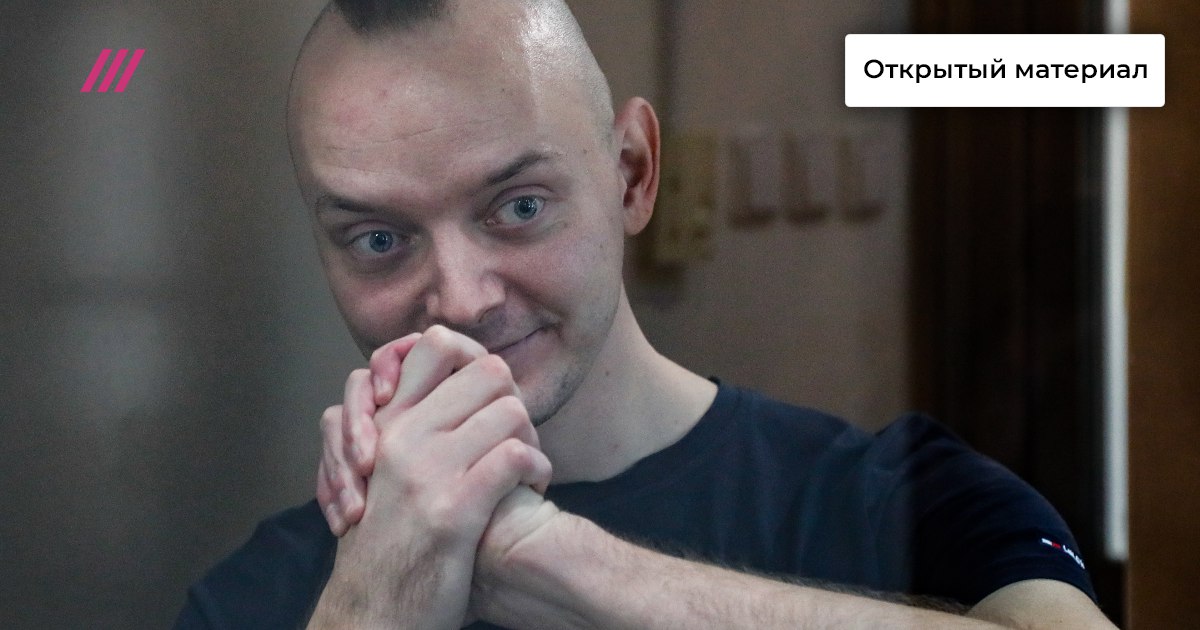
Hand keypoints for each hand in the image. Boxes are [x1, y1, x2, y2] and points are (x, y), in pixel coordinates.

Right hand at [310, 326, 552, 626]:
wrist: (372, 613)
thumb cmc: (390, 545)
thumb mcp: (386, 474)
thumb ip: (414, 429)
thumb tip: (463, 391)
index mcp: (388, 424)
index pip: (437, 345)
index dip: (475, 359)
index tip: (487, 400)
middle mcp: (403, 437)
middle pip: (488, 370)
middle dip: (514, 400)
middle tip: (517, 436)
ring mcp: (427, 471)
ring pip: (509, 410)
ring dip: (532, 439)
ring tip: (529, 469)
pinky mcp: (453, 510)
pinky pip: (515, 457)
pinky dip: (537, 470)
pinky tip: (533, 490)